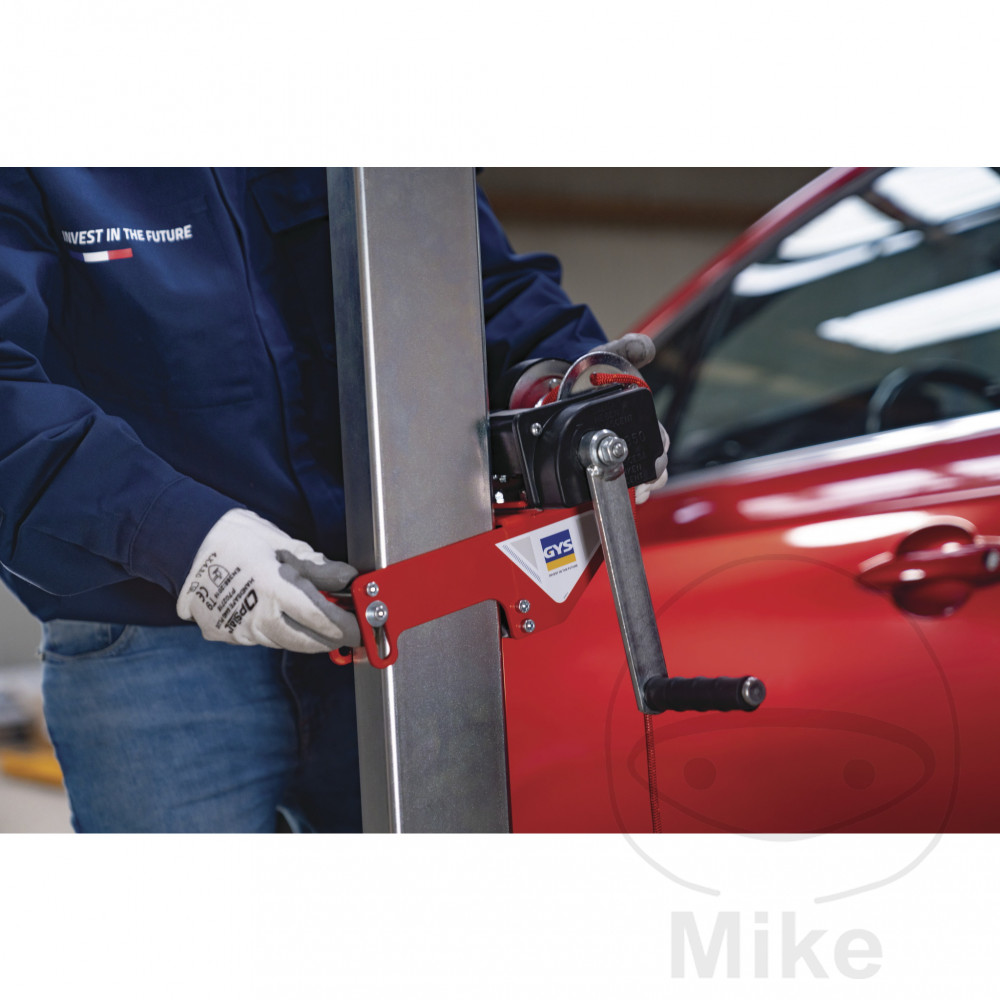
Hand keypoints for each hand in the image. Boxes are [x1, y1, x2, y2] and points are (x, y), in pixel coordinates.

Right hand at [176, 509, 361, 652]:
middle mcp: (256, 615)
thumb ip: (318, 568)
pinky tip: (276, 614)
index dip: (344, 627)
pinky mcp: (223, 634)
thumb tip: (346, 579)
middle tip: (344, 633)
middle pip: (304, 641)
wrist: (184, 542)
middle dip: (328, 640)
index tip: (358, 629)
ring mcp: (237, 629)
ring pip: (281, 641)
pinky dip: (273, 630)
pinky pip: (257, 638)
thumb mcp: (283, 545)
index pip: (320, 619)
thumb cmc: (236, 537)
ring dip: (301, 634)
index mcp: (274, 588)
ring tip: (312, 619)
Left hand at [601, 334, 668, 502]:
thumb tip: (646, 347)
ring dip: (636, 487)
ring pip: (636, 476)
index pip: (660, 442)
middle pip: (652, 466)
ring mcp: (618, 448)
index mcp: (641, 416)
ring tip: (633, 496)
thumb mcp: (615, 353)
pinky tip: (608, 493)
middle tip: (641, 489)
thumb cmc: (598, 371)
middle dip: (651, 478)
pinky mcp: (599, 456)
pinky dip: (614, 488)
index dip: (659, 455)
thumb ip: (631, 346)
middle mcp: (633, 435)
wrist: (570, 381)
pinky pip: (613, 477)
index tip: (653, 466)